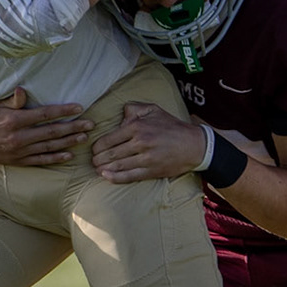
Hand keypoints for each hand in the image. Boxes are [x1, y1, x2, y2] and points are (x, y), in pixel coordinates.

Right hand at [0, 89, 93, 166]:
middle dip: (73, 127)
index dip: (64, 110)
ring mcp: (19, 151)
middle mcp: (18, 137)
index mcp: (14, 120)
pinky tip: (69, 155)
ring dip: (69, 142)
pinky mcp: (17, 161)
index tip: (79, 107)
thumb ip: (12, 101)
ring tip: (84, 137)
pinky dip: (55, 158)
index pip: (45, 114)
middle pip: (52, 131)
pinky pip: (40, 160)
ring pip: (49, 146)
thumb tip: (24, 91)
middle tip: (91, 124)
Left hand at [92, 102, 206, 182]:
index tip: (94, 149)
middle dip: (98, 159)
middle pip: (111, 154)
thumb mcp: (153, 110)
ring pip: (118, 165)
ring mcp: (146, 159)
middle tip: (93, 161)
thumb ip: (134, 109)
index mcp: (137, 127)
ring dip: (103, 168)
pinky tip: (106, 177)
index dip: (98, 146)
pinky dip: (115, 178)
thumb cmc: (172, 126)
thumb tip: (121, 113)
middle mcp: (140, 143)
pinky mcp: (151, 171)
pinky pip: (129, 176)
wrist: (194, 145)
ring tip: (97, 169)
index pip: (109, 139)